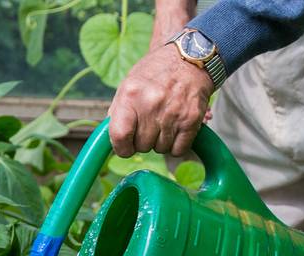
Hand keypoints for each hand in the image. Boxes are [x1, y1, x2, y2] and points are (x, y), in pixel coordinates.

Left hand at [108, 42, 213, 158]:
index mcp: (131, 94)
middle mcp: (151, 104)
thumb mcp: (129, 84)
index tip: (125, 147)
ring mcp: (173, 112)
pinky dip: (177, 145)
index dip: (121, 148)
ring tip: (164, 120)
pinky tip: (176, 128)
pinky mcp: (192, 119)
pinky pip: (179, 150)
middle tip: (150, 123)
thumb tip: (112, 140)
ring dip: (161, 141)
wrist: (189, 57)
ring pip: (161, 149)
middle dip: (144, 140)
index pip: (120, 136)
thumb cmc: (156, 72)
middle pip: (141, 146)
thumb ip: (118, 111)